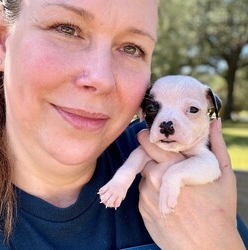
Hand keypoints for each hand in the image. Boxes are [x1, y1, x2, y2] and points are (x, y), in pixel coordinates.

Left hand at [138, 119, 244, 248]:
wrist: (208, 248)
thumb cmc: (219, 211)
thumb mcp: (223, 176)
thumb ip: (217, 146)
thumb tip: (215, 123)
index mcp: (173, 167)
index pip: (149, 143)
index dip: (148, 137)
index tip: (150, 135)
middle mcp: (154, 179)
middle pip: (141, 157)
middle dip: (149, 154)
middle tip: (163, 159)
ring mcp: (145, 196)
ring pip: (143, 175)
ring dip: (153, 174)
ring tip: (172, 184)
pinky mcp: (142, 209)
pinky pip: (142, 192)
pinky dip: (152, 191)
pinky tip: (169, 200)